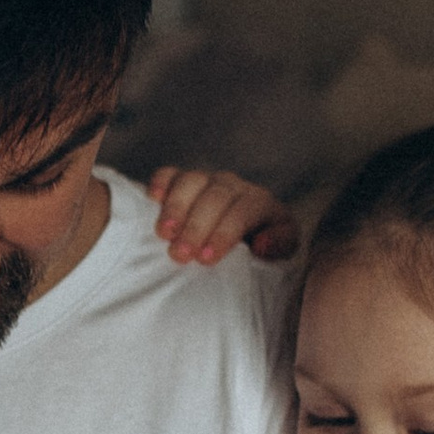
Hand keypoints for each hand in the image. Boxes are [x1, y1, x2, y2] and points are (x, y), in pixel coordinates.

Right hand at [145, 165, 299, 265]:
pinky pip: (169, 174)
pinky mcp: (181, 181)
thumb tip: (261, 245)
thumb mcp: (280, 250)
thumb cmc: (260, 247)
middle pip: (215, 197)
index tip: (205, 259)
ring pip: (191, 182)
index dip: (224, 233)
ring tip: (163, 234)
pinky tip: (153, 199)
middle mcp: (233, 186)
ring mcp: (206, 180)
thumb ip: (279, 245)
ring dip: (176, 208)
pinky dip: (160, 184)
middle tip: (180, 255)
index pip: (243, 212)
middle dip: (196, 226)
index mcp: (260, 203)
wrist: (246, 234)